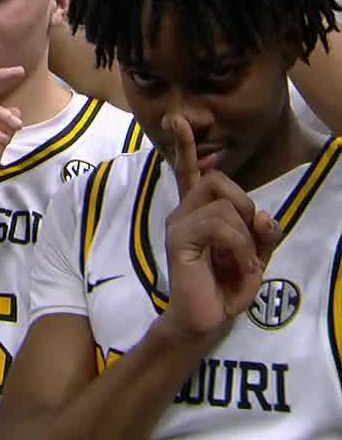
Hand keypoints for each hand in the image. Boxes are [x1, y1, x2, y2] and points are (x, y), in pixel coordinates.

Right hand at [160, 115, 279, 339]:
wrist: (206, 320)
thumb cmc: (227, 286)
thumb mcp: (256, 253)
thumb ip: (262, 230)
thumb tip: (261, 214)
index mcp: (199, 212)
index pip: (191, 171)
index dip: (186, 145)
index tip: (177, 119)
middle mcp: (183, 212)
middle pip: (218, 180)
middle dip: (245, 205)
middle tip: (249, 239)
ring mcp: (179, 224)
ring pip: (224, 204)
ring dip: (246, 236)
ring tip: (243, 262)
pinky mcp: (180, 239)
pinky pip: (219, 225)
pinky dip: (240, 246)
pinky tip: (237, 265)